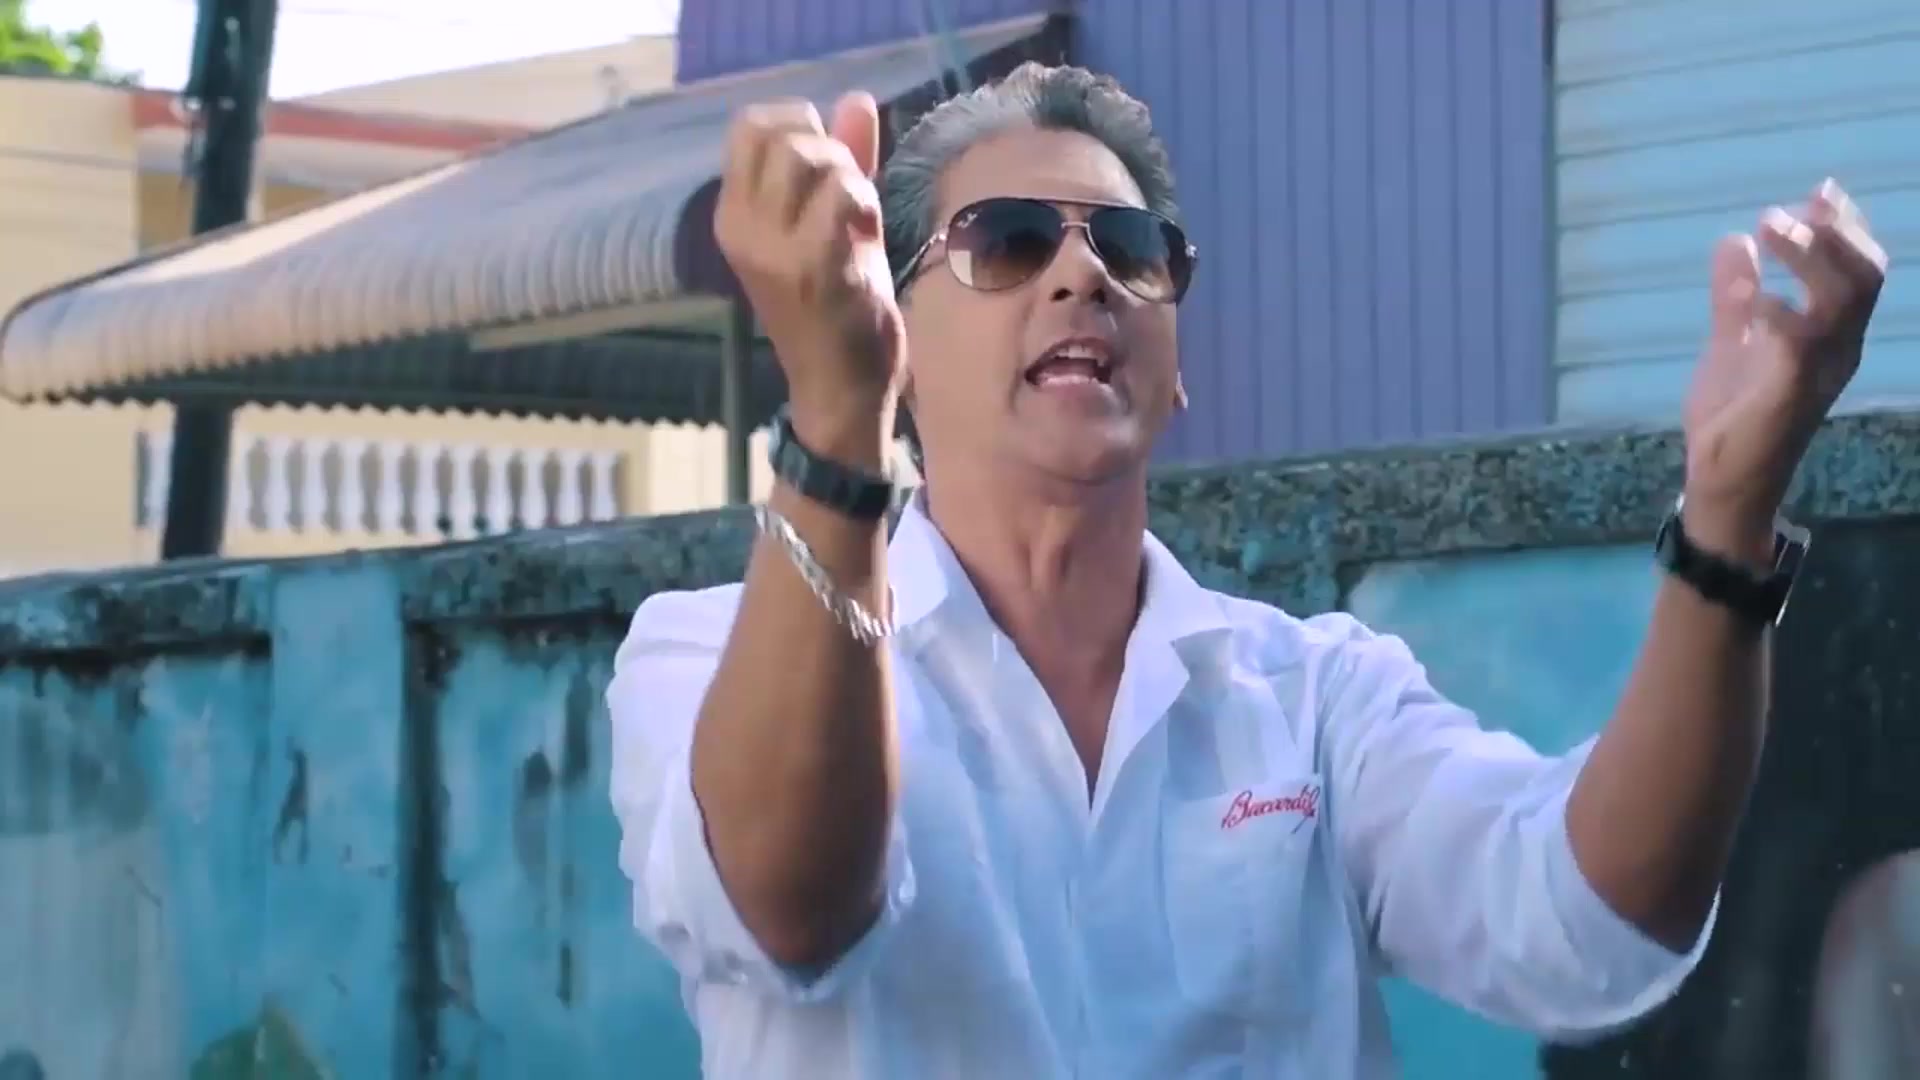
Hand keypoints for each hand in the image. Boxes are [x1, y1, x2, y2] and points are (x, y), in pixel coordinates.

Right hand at [713, 92, 903, 433]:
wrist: (837, 389)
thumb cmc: (835, 307)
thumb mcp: (833, 224)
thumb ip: (843, 161)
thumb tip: (855, 99)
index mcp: (734, 216)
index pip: (749, 126)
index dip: (799, 125)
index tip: (829, 164)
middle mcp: (742, 228)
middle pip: (778, 133)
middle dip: (828, 146)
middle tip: (848, 191)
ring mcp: (775, 250)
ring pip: (808, 157)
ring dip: (848, 175)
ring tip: (859, 218)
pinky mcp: (814, 269)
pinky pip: (839, 199)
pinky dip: (863, 205)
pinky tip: (868, 237)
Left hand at [1681, 179, 1889, 558]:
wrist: (1724, 481)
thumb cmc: (1735, 415)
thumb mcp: (1732, 341)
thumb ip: (1735, 294)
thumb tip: (1734, 239)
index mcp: (1831, 333)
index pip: (1858, 269)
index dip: (1846, 226)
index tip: (1820, 190)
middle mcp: (1838, 348)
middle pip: (1865, 276)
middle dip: (1836, 232)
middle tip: (1790, 207)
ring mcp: (1819, 371)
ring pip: (1843, 301)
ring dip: (1810, 258)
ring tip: (1772, 227)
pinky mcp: (1789, 394)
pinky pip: (1800, 346)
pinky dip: (1781, 313)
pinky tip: (1757, 298)